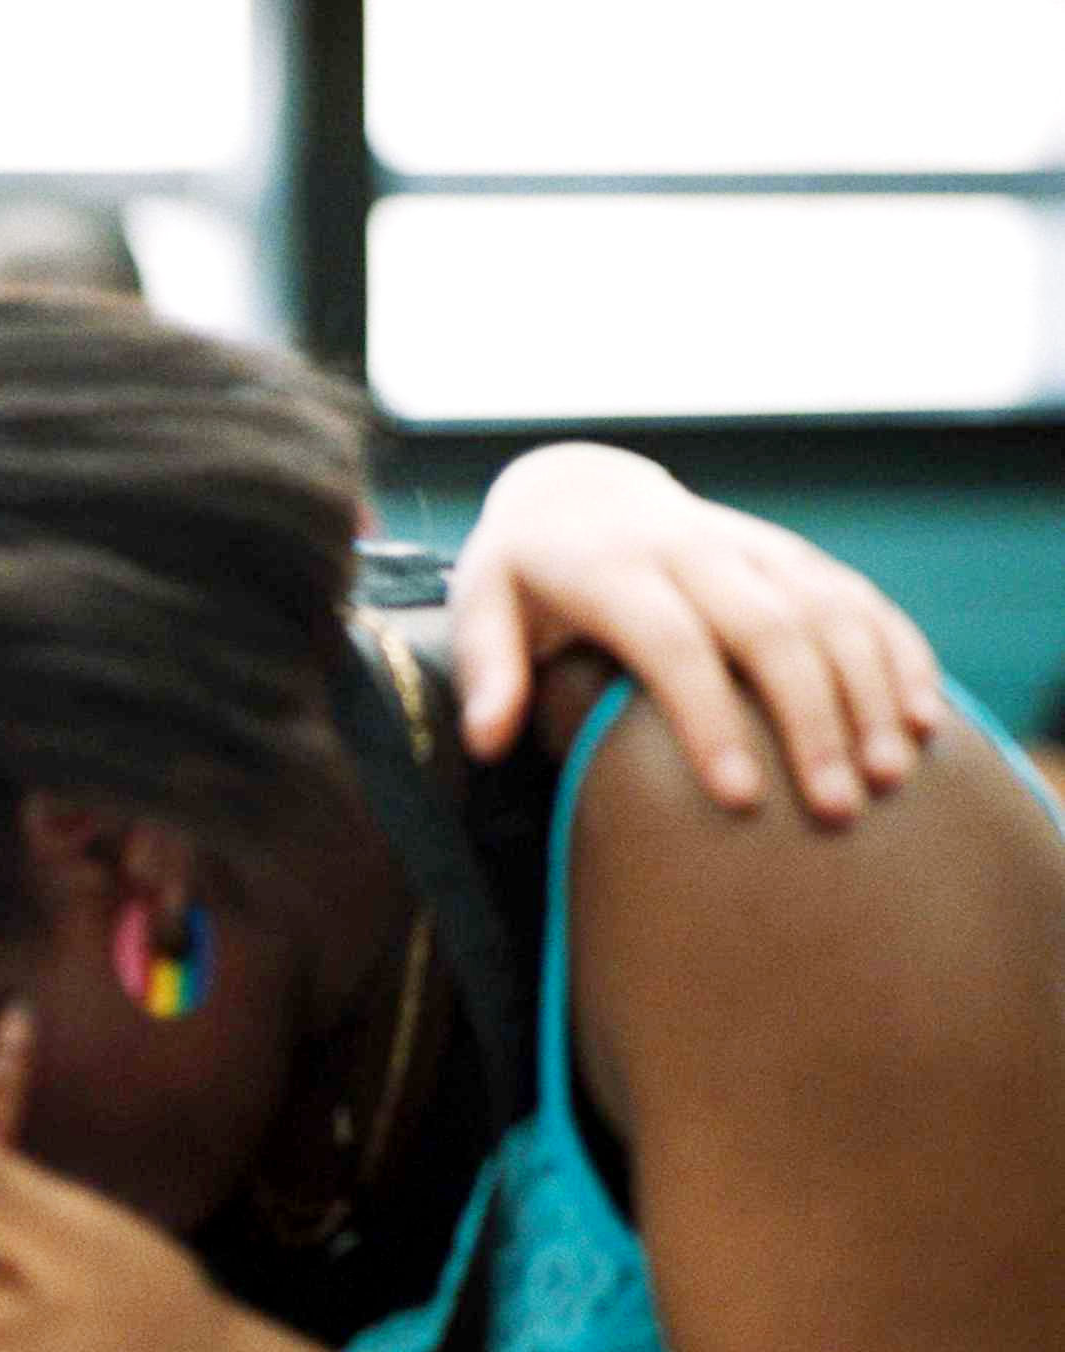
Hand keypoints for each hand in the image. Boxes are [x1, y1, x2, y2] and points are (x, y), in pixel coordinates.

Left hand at [448, 442, 942, 821]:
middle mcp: (694, 548)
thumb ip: (488, 669)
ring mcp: (753, 546)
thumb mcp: (482, 605)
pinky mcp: (792, 553)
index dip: (708, 719)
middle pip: (769, 631)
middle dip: (807, 720)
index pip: (672, 643)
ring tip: (888, 777)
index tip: (737, 798)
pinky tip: (923, 721)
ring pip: (830, 611)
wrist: (578, 490)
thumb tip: (486, 741)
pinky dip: (898, 654)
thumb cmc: (523, 573)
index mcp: (613, 566)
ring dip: (868, 692)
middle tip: (832, 808)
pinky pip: (860, 598)